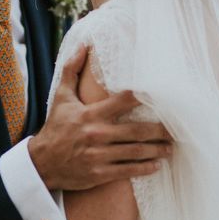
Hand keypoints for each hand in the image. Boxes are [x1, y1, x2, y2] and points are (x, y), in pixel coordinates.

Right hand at [29, 45, 171, 190]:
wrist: (42, 163)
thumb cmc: (55, 127)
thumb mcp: (61, 97)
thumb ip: (71, 70)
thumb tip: (83, 46)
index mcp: (90, 114)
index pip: (124, 101)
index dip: (146, 97)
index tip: (164, 96)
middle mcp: (97, 134)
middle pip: (138, 131)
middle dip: (161, 130)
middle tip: (177, 129)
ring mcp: (99, 155)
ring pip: (137, 152)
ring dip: (157, 149)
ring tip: (170, 146)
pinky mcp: (100, 173)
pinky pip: (128, 170)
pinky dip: (146, 168)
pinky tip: (157, 164)